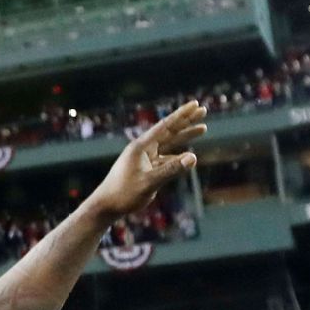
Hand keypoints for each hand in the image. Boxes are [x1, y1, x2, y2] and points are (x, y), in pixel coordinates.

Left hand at [84, 101, 205, 220]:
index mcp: (141, 147)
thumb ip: (171, 170)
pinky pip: (166, 159)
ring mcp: (145, 159)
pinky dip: (178, 156)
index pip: (165, 126)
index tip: (196, 104)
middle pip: (169, 131)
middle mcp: (143, 149)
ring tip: (203, 128)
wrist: (106, 206)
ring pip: (169, 144)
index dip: (182, 115)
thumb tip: (194, 157)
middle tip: (203, 110)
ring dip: (185, 136)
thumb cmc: (124, 194)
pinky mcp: (146, 169)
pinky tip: (188, 156)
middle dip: (187, 121)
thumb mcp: (149, 182)